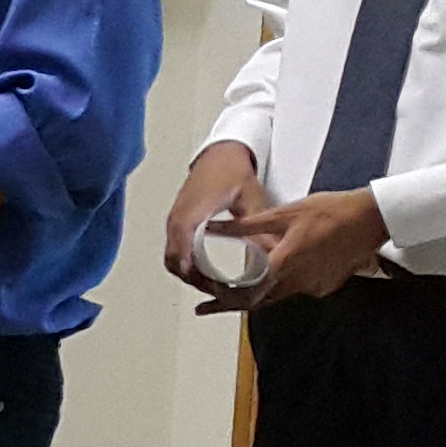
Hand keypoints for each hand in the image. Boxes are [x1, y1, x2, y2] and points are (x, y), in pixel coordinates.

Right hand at [158, 140, 267, 305]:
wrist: (218, 155)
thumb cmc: (230, 172)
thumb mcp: (250, 198)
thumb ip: (258, 227)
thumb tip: (273, 252)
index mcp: (192, 213)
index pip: (182, 249)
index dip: (193, 271)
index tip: (210, 286)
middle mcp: (178, 219)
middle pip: (174, 261)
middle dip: (193, 280)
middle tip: (218, 291)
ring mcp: (175, 221)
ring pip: (172, 258)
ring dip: (189, 274)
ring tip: (214, 285)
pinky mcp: (178, 223)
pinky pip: (175, 250)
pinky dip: (186, 264)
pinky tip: (206, 270)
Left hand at [225, 186, 388, 307]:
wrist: (371, 218)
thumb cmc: (330, 211)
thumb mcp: (283, 213)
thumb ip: (246, 226)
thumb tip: (213, 228)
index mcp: (286, 262)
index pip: (249, 292)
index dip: (224, 300)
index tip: (206, 303)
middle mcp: (300, 281)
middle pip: (259, 300)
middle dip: (232, 303)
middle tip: (209, 304)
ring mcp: (315, 286)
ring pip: (277, 297)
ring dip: (256, 294)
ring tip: (232, 289)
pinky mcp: (326, 286)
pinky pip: (297, 290)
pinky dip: (281, 285)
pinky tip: (274, 273)